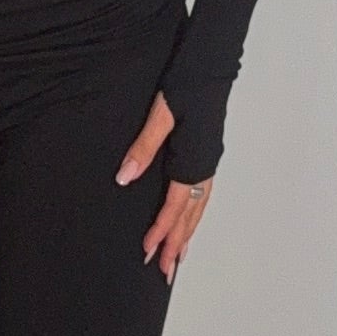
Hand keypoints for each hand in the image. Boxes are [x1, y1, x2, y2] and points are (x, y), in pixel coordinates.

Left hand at [116, 90, 211, 282]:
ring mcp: (208, 161)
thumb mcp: (161, 114)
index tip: (148, 252)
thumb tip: (124, 177)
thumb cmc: (187, 83)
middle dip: (177, 244)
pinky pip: (201, 195)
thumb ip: (143, 147)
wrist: (212, 63)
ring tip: (178, 256)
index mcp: (193, 160)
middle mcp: (204, 166)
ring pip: (198, 208)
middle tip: (165, 272)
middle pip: (190, 216)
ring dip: (187, 233)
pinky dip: (194, 213)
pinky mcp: (207, 153)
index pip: (175, 207)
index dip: (161, 231)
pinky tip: (187, 219)